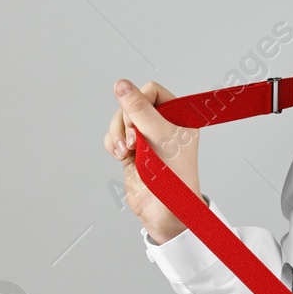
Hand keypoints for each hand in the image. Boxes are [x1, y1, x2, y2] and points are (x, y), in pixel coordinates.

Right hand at [104, 79, 199, 245]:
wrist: (164, 209)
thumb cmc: (173, 174)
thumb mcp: (159, 135)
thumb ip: (139, 109)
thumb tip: (120, 84)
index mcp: (180, 115)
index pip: (152, 90)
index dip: (140, 102)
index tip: (139, 123)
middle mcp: (164, 123)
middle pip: (131, 103)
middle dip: (126, 121)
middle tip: (134, 140)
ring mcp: (147, 136)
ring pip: (120, 119)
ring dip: (117, 133)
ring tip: (126, 150)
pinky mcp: (132, 150)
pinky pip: (113, 136)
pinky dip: (112, 144)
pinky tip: (121, 156)